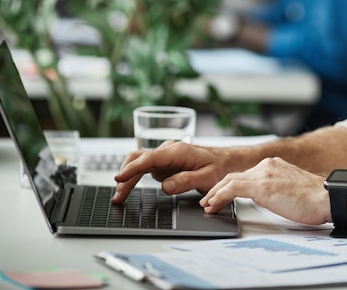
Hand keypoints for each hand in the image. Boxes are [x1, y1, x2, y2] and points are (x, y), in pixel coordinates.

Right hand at [111, 140, 244, 203]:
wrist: (229, 161)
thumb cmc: (220, 168)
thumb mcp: (207, 178)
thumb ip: (185, 181)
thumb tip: (165, 187)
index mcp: (177, 151)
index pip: (149, 158)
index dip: (133, 168)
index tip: (120, 178)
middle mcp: (169, 150)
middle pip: (139, 159)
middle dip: (125, 177)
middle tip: (118, 197)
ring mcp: (165, 156)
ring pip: (139, 162)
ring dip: (128, 177)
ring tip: (119, 196)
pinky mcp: (165, 162)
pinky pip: (145, 168)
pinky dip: (135, 177)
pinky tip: (128, 188)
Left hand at [200, 157, 330, 225]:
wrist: (328, 198)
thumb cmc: (316, 199)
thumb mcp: (292, 188)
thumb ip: (277, 188)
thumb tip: (268, 198)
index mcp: (274, 165)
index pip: (245, 174)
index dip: (230, 184)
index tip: (222, 194)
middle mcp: (267, 165)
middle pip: (234, 175)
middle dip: (218, 188)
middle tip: (209, 200)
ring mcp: (264, 174)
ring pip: (230, 180)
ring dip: (215, 193)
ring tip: (207, 205)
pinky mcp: (262, 186)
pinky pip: (232, 189)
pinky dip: (219, 197)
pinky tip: (214, 206)